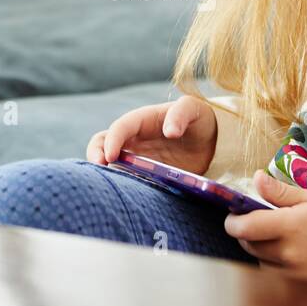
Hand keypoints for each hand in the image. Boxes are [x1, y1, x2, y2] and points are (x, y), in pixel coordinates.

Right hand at [85, 95, 217, 175]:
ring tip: (110, 186)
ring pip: (111, 164)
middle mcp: (133, 139)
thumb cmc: (198, 120)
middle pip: (103, 143)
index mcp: (141, 120)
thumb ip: (181, 114)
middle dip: (96, 154)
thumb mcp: (194, 109)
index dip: (112, 140)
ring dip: (107, 173)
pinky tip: (130, 197)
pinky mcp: (144, 175)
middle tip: (99, 169)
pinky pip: (128, 181)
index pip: (120, 127)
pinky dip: (124, 187)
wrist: (210, 142)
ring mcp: (137, 158)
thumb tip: (170, 131)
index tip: (111, 156)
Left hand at [224, 170, 306, 281]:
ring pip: (257, 260)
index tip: (233, 215)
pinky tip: (283, 252)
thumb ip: (279, 192)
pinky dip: (270, 262)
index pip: (245, 228)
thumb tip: (256, 178)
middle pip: (247, 245)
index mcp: (290, 227)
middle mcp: (288, 253)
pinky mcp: (296, 285)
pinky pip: (271, 273)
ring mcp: (292, 273)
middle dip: (244, 232)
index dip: (233, 221)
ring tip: (272, 236)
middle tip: (254, 222)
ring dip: (257, 248)